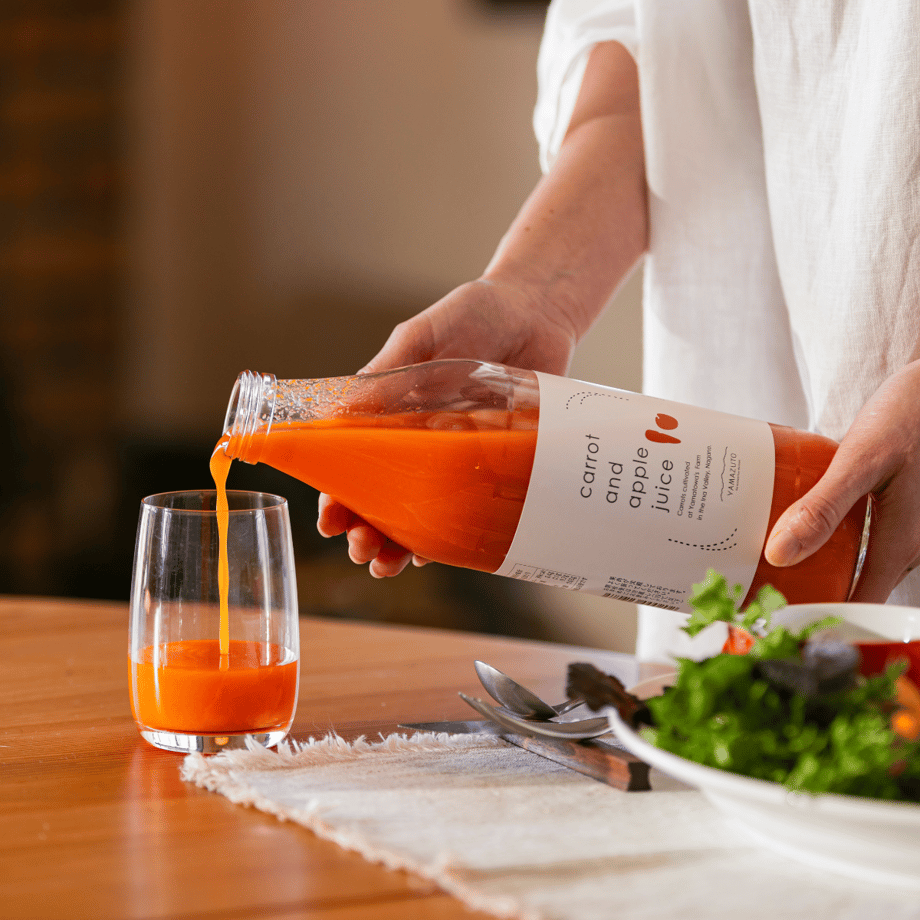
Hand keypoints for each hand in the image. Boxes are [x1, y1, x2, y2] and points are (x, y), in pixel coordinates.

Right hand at [317, 276, 580, 576]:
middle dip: (362, 529)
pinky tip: (430, 554)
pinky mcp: (493, 463)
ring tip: (385, 563)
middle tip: (359, 545)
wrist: (538, 312)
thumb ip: (387, 373)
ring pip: (420, 514)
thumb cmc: (474, 315)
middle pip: (381, 498)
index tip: (328, 518)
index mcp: (390, 414)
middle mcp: (418, 442)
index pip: (352, 463)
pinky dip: (447, 537)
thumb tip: (341, 413)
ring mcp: (455, 457)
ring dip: (397, 544)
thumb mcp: (422, 337)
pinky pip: (468, 509)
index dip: (335, 493)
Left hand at [765, 359, 919, 601]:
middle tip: (756, 589)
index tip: (772, 618)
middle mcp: (909, 546)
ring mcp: (907, 529)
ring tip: (766, 562)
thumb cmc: (911, 415)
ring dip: (818, 564)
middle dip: (809, 590)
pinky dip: (829, 537)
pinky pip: (861, 537)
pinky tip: (798, 524)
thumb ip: (823, 507)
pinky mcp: (900, 511)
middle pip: (855, 585)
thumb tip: (779, 555)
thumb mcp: (862, 459)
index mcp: (901, 546)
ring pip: (859, 561)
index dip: (816, 616)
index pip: (856, 604)